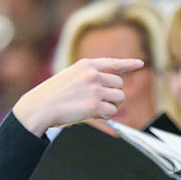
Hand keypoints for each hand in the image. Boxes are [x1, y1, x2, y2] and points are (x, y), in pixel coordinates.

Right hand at [13, 58, 143, 135]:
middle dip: (113, 96)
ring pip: (119, 98)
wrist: (39, 107)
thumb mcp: (70, 78)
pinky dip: (107, 116)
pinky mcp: (94, 105)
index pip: (113, 63)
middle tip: (98, 103)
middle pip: (119, 85)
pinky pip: (112, 111)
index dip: (129, 64)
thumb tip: (111, 93)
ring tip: (95, 109)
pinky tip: (94, 115)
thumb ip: (89, 80)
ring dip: (111, 106)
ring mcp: (94, 89)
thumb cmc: (52, 96)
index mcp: (86, 65)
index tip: (141, 64)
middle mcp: (93, 74)